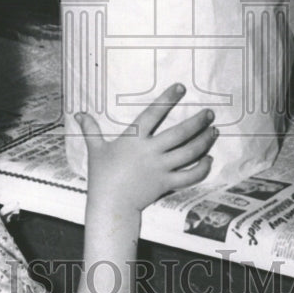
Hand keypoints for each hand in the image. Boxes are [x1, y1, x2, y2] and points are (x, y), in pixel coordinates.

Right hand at [76, 84, 216, 215]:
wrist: (111, 205)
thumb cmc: (102, 176)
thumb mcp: (96, 150)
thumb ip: (91, 130)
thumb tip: (79, 114)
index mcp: (134, 139)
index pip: (153, 113)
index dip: (167, 99)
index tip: (180, 87)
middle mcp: (151, 151)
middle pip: (180, 133)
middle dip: (197, 121)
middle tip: (209, 113)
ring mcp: (161, 168)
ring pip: (189, 152)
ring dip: (204, 140)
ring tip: (214, 131)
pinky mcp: (167, 183)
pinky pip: (190, 175)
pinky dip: (202, 168)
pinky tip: (209, 159)